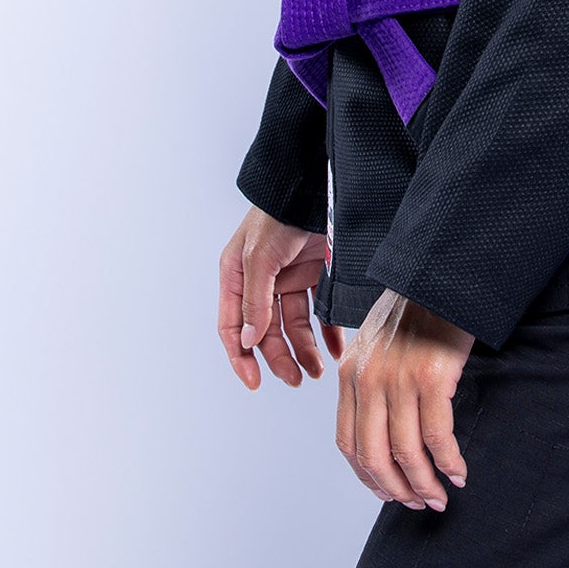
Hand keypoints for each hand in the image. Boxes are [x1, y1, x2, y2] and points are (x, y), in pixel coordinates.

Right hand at [218, 206, 344, 388]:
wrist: (315, 185)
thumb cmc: (279, 215)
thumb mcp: (260, 258)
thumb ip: (255, 301)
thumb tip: (249, 342)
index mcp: (236, 277)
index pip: (233, 327)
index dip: (241, 357)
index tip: (255, 382)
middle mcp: (260, 281)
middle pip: (266, 332)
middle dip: (280, 357)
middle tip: (297, 379)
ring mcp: (288, 279)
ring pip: (293, 326)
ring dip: (304, 349)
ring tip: (318, 370)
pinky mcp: (314, 274)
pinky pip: (318, 312)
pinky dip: (327, 332)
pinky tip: (335, 349)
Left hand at [336, 290, 474, 510]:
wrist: (442, 272)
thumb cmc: (416, 306)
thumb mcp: (375, 341)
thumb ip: (370, 378)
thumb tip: (381, 424)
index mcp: (349, 374)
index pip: (348, 443)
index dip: (368, 477)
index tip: (389, 493)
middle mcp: (367, 381)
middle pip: (373, 457)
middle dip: (396, 489)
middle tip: (418, 504)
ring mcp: (398, 381)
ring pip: (406, 453)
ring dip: (424, 484)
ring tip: (440, 495)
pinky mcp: (432, 379)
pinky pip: (437, 437)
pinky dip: (448, 462)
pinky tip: (458, 471)